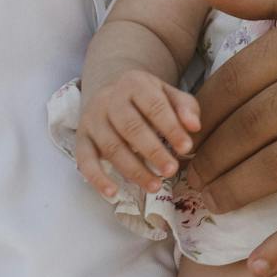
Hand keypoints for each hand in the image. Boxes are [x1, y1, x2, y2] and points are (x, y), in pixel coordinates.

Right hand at [74, 69, 201, 198]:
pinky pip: (84, 160)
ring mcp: (92, 119)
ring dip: (133, 169)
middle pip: (130, 127)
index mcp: (134, 83)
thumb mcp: (168, 93)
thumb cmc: (147, 97)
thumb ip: (185, 107)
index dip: (171, 128)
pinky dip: (96, 178)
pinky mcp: (81, 138)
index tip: (186, 148)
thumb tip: (195, 127)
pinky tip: (113, 193)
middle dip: (152, 151)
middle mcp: (109, 99)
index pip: (154, 106)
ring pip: (111, 147)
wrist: (112, 90)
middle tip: (171, 170)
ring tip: (155, 186)